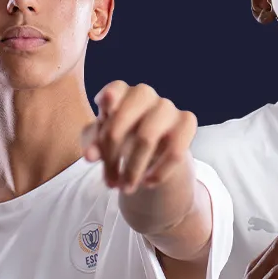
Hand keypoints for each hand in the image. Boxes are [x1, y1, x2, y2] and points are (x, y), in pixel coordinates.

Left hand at [82, 81, 196, 193]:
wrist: (152, 153)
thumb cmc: (122, 140)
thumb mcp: (101, 142)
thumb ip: (93, 145)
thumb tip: (90, 156)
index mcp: (121, 92)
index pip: (114, 90)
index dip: (109, 98)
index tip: (103, 109)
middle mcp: (144, 94)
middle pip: (122, 119)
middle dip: (111, 154)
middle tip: (109, 182)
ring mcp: (167, 107)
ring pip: (146, 138)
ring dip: (132, 169)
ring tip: (125, 188)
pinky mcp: (187, 123)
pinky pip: (174, 151)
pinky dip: (158, 172)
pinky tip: (147, 183)